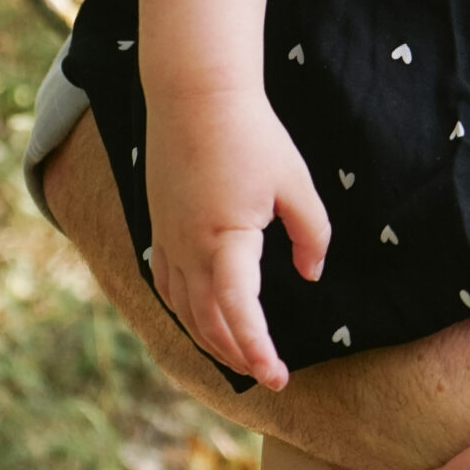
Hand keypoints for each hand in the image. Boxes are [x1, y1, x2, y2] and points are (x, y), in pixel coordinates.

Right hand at [143, 82, 328, 391]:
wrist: (195, 94)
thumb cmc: (252, 134)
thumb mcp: (295, 183)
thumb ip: (311, 233)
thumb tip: (310, 275)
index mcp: (225, 240)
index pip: (237, 312)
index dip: (257, 349)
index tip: (277, 375)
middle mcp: (188, 250)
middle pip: (209, 322)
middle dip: (239, 355)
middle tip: (271, 375)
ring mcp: (167, 241)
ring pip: (184, 311)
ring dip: (211, 340)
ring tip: (242, 357)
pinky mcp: (159, 228)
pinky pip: (168, 288)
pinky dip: (186, 314)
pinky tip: (203, 319)